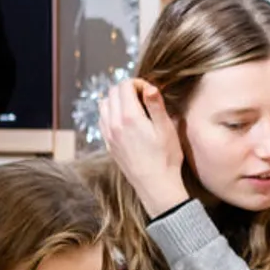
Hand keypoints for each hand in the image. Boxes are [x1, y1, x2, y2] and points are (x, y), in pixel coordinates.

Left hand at [99, 78, 189, 217]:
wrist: (156, 186)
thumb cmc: (166, 159)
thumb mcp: (167, 130)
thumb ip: (156, 106)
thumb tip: (149, 87)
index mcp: (130, 117)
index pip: (124, 86)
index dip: (138, 83)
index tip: (150, 92)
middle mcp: (114, 123)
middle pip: (112, 92)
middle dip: (127, 89)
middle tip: (143, 98)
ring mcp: (108, 134)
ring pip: (104, 104)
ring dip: (117, 100)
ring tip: (134, 108)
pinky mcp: (109, 144)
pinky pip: (102, 119)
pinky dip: (111, 112)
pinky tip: (125, 120)